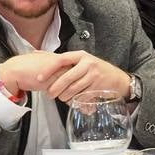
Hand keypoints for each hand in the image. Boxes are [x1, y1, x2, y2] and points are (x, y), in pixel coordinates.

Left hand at [0, 51, 127, 102]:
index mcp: (81, 55)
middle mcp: (88, 63)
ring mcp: (94, 75)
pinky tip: (72, 101)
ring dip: (65, 96)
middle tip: (49, 94)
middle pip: (67, 78)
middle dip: (55, 88)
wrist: (118, 78)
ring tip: (61, 98)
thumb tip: (36, 52)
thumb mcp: (81, 60)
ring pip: (74, 89)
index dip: (49, 69)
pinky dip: (76, 100)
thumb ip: (62, 59)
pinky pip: (83, 96)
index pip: (61, 59)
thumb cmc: (95, 69)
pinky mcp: (99, 87)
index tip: (40, 78)